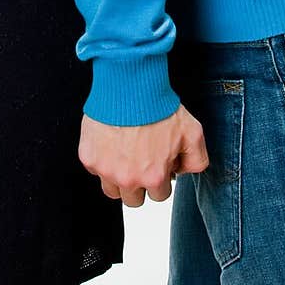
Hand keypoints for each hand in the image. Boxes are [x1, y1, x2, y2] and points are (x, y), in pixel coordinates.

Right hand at [78, 106, 208, 207]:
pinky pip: (95, 168)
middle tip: (140, 159)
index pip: (159, 194)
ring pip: (111, 189)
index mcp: (153, 177)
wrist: (130, 84)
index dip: (160, 176)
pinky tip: (111, 140)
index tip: (157, 161)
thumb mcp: (192, 132)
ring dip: (118, 177)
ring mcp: (105, 169)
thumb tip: (184, 172)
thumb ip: (196, 160)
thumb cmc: (159, 107)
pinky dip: (102, 158)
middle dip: (139, 183)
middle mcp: (128, 179)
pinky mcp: (88, 157)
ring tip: (124, 152)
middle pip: (134, 199)